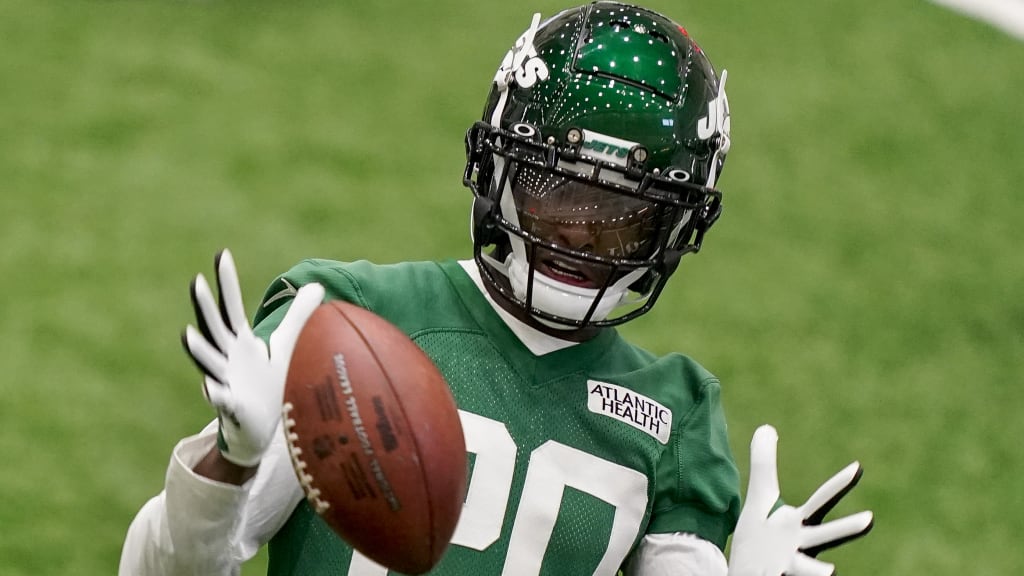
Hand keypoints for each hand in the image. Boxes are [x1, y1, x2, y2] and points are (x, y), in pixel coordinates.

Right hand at [182, 249, 324, 466]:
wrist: (259, 428)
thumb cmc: (267, 383)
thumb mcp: (284, 345)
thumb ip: (297, 316)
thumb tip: (317, 286)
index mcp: (238, 341)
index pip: (230, 306)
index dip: (226, 281)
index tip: (222, 253)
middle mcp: (226, 357)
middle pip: (214, 327)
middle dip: (205, 306)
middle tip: (196, 281)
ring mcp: (225, 381)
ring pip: (209, 363)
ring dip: (198, 349)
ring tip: (186, 334)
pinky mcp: (232, 407)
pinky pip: (222, 400)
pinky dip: (215, 394)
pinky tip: (210, 388)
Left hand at [728, 425, 873, 575]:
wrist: (750, 572)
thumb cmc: (761, 537)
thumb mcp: (759, 498)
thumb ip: (763, 464)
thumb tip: (766, 426)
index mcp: (799, 523)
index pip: (821, 500)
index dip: (838, 484)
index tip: (858, 466)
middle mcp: (801, 545)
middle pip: (825, 535)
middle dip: (846, 528)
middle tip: (870, 518)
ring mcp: (791, 565)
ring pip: (807, 569)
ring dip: (818, 570)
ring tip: (830, 572)